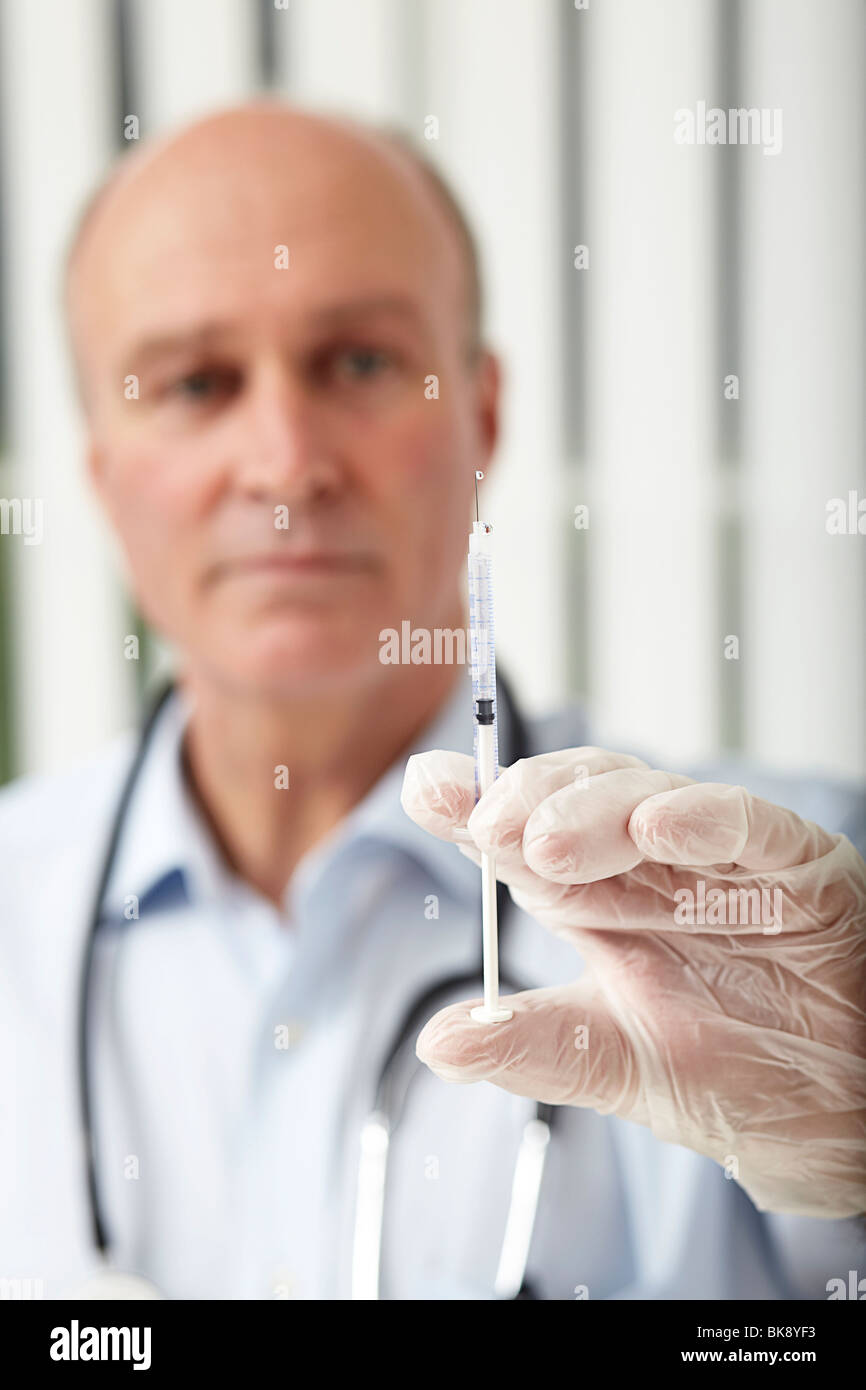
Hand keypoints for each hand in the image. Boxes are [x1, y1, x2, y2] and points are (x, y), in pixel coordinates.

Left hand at [401, 746, 865, 1218]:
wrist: (838, 1120)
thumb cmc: (731, 1074)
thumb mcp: (615, 1065)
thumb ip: (533, 1046)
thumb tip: (438, 1043)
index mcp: (597, 900)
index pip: (522, 839)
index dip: (472, 808)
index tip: (425, 788)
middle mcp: (650, 866)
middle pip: (577, 800)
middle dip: (527, 803)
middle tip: (485, 823)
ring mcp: (721, 859)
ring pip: (650, 797)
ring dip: (595, 808)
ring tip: (547, 842)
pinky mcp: (795, 866)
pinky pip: (749, 827)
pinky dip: (705, 819)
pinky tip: (661, 825)